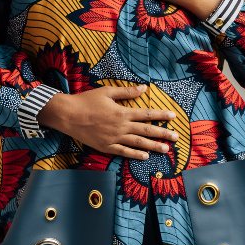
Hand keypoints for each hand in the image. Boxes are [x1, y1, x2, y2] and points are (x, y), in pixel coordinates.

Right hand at [37, 84, 178, 159]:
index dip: (161, 115)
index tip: (173, 117)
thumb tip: (144, 88)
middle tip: (176, 137)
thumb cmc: (86, 101)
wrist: (68, 115)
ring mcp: (114, 138)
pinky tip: (145, 156)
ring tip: (166, 149)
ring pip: (138, 143)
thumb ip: (127, 92)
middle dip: (163, 134)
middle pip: (146, 130)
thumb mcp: (107, 92)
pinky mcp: (106, 147)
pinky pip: (124, 152)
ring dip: (153, 146)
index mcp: (122, 112)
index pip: (147, 114)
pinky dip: (135, 154)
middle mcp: (121, 127)